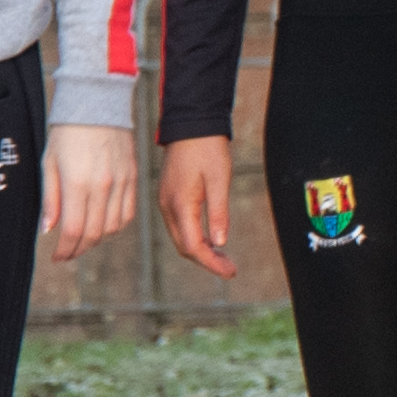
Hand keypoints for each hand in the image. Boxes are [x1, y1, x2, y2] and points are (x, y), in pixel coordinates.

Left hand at [41, 123, 137, 263]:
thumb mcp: (49, 162)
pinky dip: (116, 225)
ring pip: (113, 227)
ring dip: (98, 239)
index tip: (58, 257)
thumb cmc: (68, 130)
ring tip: (84, 238)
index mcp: (77, 183)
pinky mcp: (133, 177)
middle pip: (94, 234)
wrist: (97, 102)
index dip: (65, 250)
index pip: (74, 230)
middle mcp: (102, 186)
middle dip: (79, 249)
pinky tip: (104, 223)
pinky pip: (128, 213)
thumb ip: (49, 198)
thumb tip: (48, 228)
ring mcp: (121, 183)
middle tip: (68, 252)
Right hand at [160, 133, 237, 278]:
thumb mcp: (220, 180)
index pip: (193, 246)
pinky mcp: (169, 196)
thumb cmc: (208, 148)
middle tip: (230, 268)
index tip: (230, 272)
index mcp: (180, 204)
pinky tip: (210, 239)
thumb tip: (220, 242)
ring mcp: (166, 201)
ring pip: (180, 237)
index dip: (211, 264)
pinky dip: (194, 236)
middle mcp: (168, 206)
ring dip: (200, 250)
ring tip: (222, 258)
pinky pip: (179, 225)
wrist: (192, 124)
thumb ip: (219, 212)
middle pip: (184, 246)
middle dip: (206, 261)